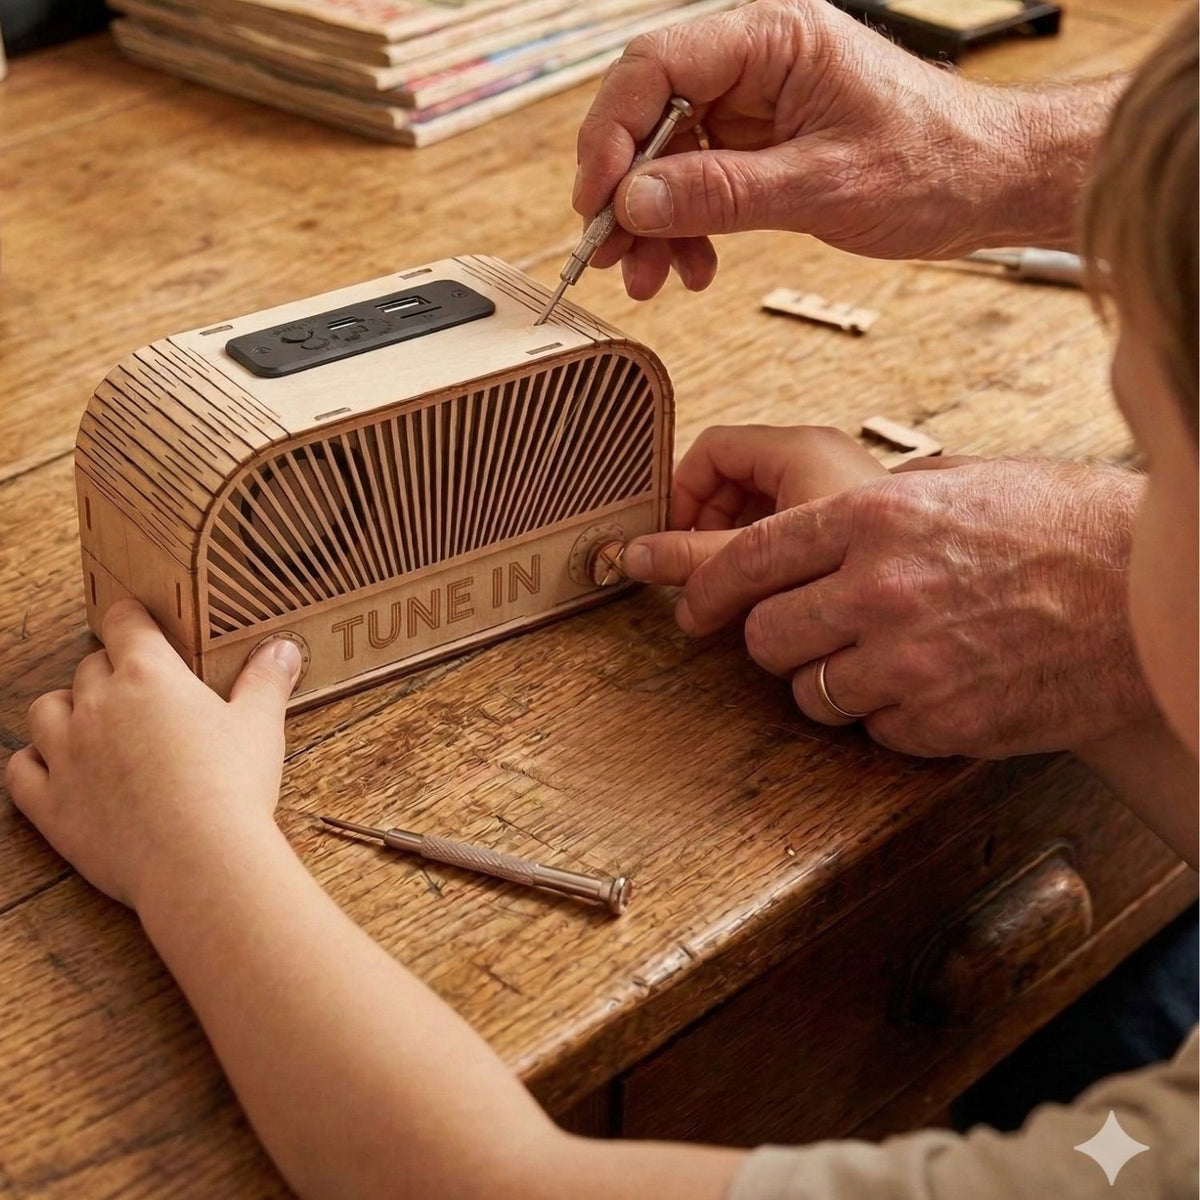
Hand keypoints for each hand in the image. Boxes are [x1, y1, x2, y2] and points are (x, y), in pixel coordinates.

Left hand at [4, 600, 301, 909]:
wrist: (197, 859)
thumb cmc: (233, 787)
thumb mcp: (260, 725)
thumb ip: (265, 681)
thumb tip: (283, 649)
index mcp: (150, 676)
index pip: (126, 624)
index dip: (132, 618)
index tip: (138, 620)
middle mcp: (98, 705)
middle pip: (90, 667)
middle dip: (111, 670)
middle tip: (138, 688)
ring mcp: (67, 754)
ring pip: (45, 710)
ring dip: (64, 709)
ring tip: (90, 721)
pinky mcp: (50, 803)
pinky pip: (20, 770)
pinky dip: (33, 763)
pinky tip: (54, 767)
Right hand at [574, 0, 1044, 298]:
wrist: (991, 184)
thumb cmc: (935, 163)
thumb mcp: (824, 185)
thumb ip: (723, 193)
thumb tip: (636, 201)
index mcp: (774, 38)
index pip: (656, 66)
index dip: (612, 134)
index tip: (596, 201)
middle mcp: (757, 64)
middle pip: (651, 113)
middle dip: (626, 188)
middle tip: (611, 251)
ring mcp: (757, 107)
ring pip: (669, 158)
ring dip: (652, 222)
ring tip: (650, 279)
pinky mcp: (763, 147)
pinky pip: (700, 185)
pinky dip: (687, 230)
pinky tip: (693, 268)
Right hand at [624, 423, 886, 576]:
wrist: (958, 584)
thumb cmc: (867, 558)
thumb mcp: (762, 555)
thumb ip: (697, 557)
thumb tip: (634, 559)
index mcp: (796, 450)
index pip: (712, 450)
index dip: (681, 490)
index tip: (668, 537)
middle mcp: (816, 463)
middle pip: (731, 481)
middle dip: (704, 527)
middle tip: (693, 571)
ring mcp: (832, 494)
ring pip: (757, 512)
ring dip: (733, 549)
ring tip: (730, 591)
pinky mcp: (846, 527)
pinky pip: (787, 532)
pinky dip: (766, 562)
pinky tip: (767, 596)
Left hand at [625, 454, 1154, 757]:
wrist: (1153, 601)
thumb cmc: (1067, 530)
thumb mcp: (961, 482)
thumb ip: (875, 507)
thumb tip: (817, 525)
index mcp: (875, 515)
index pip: (748, 559)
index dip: (709, 587)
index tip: (696, 601)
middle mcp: (879, 589)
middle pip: (765, 637)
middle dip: (773, 638)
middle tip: (801, 631)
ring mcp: (907, 663)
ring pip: (807, 693)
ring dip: (827, 680)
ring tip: (876, 657)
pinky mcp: (938, 721)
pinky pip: (870, 729)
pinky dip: (885, 714)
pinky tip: (927, 682)